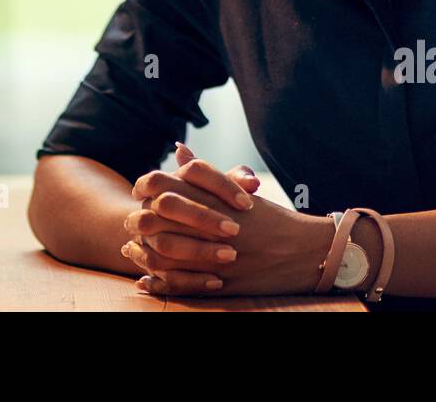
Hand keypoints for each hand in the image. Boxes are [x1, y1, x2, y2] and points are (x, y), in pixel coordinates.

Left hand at [125, 147, 335, 296]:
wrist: (304, 250)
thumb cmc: (271, 218)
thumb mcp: (238, 191)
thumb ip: (203, 172)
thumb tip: (177, 150)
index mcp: (213, 197)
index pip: (164, 183)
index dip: (146, 187)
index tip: (139, 192)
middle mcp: (210, 222)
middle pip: (157, 216)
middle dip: (139, 219)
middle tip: (132, 222)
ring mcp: (214, 254)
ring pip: (163, 251)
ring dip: (142, 252)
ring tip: (131, 251)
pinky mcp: (219, 281)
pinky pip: (180, 284)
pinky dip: (159, 283)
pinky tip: (145, 280)